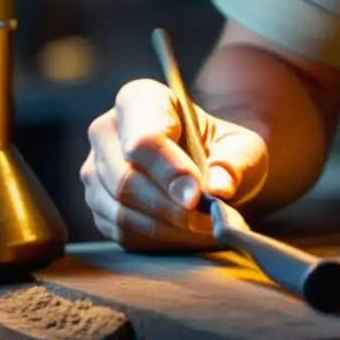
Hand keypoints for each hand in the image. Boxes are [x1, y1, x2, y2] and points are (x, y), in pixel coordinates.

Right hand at [80, 79, 268, 250]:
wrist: (209, 169)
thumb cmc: (225, 150)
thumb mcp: (244, 148)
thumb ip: (235, 163)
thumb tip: (217, 187)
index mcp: (141, 99)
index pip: (144, 139)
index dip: (169, 170)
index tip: (197, 195)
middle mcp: (107, 130)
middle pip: (126, 179)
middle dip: (171, 207)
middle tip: (209, 219)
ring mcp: (95, 170)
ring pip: (121, 210)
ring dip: (168, 227)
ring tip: (204, 227)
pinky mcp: (97, 205)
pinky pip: (122, 232)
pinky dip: (158, 239)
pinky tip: (185, 233)